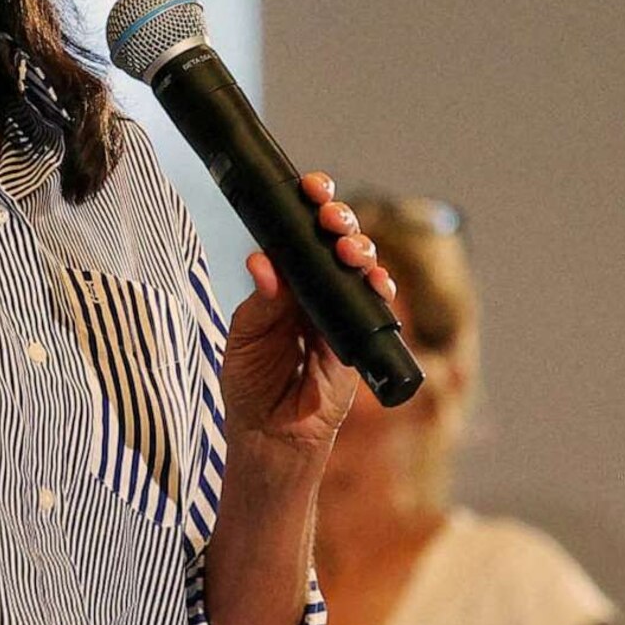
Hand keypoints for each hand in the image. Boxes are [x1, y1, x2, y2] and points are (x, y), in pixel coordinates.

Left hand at [217, 173, 394, 453]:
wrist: (270, 435)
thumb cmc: (250, 385)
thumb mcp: (245, 337)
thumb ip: (260, 301)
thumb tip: (264, 261)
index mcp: (283, 283)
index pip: (300, 235)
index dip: (308, 207)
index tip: (310, 189)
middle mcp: (313, 291)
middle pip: (336, 241)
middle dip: (340, 220)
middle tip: (332, 218)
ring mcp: (339, 312)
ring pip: (360, 267)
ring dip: (361, 250)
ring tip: (349, 250)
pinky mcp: (359, 336)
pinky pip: (376, 306)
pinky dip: (379, 289)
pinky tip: (374, 281)